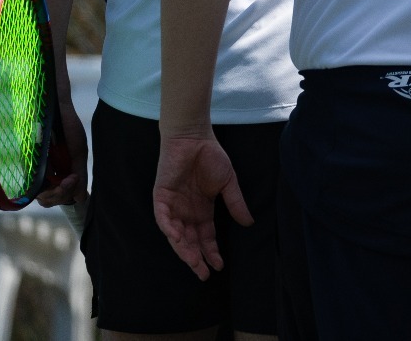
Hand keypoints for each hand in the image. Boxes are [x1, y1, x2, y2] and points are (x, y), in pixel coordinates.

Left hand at [36, 99, 87, 206]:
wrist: (57, 109)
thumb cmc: (68, 128)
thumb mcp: (78, 153)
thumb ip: (79, 175)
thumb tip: (81, 198)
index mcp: (58, 171)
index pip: (60, 195)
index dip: (67, 194)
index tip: (75, 180)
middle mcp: (46, 174)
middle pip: (51, 199)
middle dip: (63, 196)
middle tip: (71, 181)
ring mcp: (37, 171)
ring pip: (43, 197)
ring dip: (57, 194)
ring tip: (66, 181)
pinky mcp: (29, 166)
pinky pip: (36, 188)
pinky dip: (48, 189)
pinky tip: (59, 180)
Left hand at [153, 132, 252, 279]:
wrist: (193, 138)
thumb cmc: (211, 157)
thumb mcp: (228, 183)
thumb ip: (235, 203)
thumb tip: (249, 223)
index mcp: (202, 210)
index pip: (205, 237)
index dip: (211, 251)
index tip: (220, 266)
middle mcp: (186, 212)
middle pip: (190, 241)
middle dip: (196, 258)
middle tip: (204, 273)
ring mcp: (172, 206)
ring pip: (175, 234)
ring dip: (183, 249)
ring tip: (193, 261)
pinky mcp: (161, 197)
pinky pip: (162, 218)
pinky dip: (168, 228)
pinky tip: (177, 238)